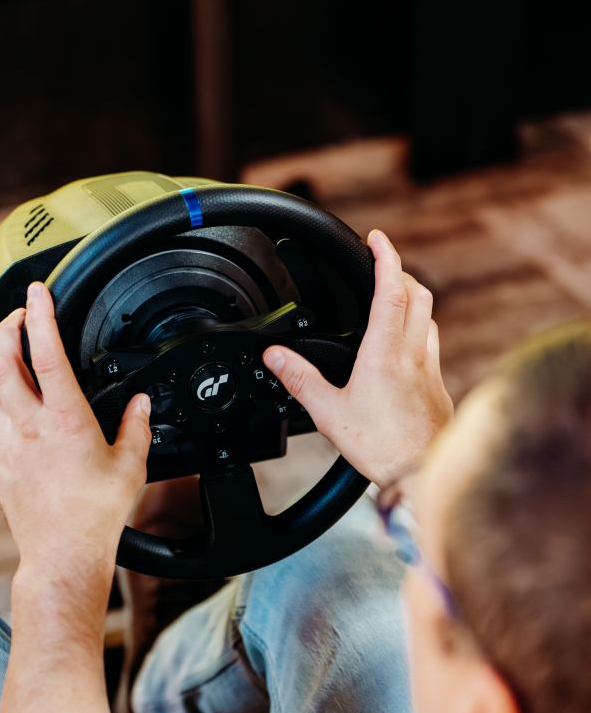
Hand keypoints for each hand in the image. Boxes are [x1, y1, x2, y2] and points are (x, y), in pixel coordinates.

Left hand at [0, 282, 150, 578]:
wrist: (64, 553)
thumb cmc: (96, 515)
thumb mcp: (131, 465)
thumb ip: (137, 427)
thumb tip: (141, 404)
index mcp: (66, 419)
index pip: (47, 353)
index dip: (41, 316)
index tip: (38, 294)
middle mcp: (30, 427)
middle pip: (3, 363)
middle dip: (6, 331)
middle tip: (17, 317)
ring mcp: (8, 446)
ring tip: (12, 363)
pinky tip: (12, 414)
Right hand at [262, 228, 451, 486]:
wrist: (421, 473)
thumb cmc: (380, 447)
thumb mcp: (328, 412)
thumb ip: (300, 379)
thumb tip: (275, 355)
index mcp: (385, 353)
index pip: (389, 290)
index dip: (384, 257)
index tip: (376, 239)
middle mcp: (413, 354)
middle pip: (418, 295)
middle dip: (399, 273)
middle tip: (381, 266)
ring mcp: (430, 369)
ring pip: (429, 318)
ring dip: (413, 299)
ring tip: (393, 299)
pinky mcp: (437, 387)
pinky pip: (432, 345)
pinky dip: (420, 330)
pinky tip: (406, 346)